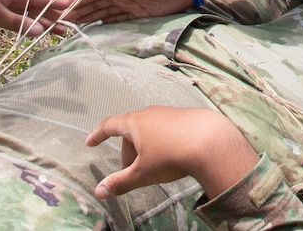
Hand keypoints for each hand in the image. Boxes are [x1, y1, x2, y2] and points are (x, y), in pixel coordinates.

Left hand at [0, 0, 74, 35]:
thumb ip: (19, 23)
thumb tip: (40, 30)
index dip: (57, 5)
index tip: (73, 10)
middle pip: (38, 6)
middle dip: (54, 16)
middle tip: (69, 26)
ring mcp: (6, 2)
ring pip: (29, 13)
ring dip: (42, 22)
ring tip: (57, 31)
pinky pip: (18, 16)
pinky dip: (28, 23)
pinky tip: (34, 30)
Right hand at [68, 0, 195, 23]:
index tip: (67, 6)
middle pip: (97, 4)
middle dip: (81, 11)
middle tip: (63, 20)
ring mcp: (130, 3)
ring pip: (105, 12)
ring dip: (91, 17)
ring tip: (75, 24)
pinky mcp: (139, 13)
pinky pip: (119, 19)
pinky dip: (107, 22)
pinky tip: (97, 26)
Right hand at [86, 106, 257, 200]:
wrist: (211, 142)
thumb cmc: (171, 156)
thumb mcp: (142, 173)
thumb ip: (119, 182)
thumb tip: (98, 191)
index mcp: (135, 123)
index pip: (110, 125)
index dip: (98, 134)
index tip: (90, 142)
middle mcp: (151, 113)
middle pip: (131, 131)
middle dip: (128, 151)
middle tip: (131, 171)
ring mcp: (170, 112)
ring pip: (150, 129)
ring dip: (145, 146)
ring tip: (153, 165)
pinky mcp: (187, 116)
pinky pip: (167, 129)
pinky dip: (162, 141)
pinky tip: (173, 155)